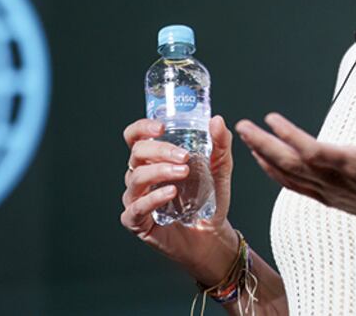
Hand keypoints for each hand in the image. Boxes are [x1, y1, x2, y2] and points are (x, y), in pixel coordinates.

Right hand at [119, 115, 238, 284]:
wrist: (213, 236)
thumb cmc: (209, 201)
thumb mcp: (220, 169)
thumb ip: (220, 145)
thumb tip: (217, 120)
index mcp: (153, 160)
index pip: (135, 137)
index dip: (142, 128)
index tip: (162, 127)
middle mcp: (140, 177)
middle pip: (137, 153)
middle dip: (160, 150)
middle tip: (184, 156)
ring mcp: (136, 199)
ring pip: (136, 178)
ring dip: (160, 171)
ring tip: (183, 172)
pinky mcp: (136, 222)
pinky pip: (136, 208)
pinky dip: (153, 198)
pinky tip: (171, 193)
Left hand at [235, 103, 355, 246]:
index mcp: (354, 164)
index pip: (314, 150)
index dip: (291, 136)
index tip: (272, 118)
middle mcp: (337, 180)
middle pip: (292, 163)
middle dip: (264, 144)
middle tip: (243, 126)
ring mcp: (330, 191)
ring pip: (290, 176)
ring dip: (265, 157)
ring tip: (246, 139)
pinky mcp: (329, 198)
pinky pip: (296, 187)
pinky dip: (276, 174)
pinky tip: (263, 162)